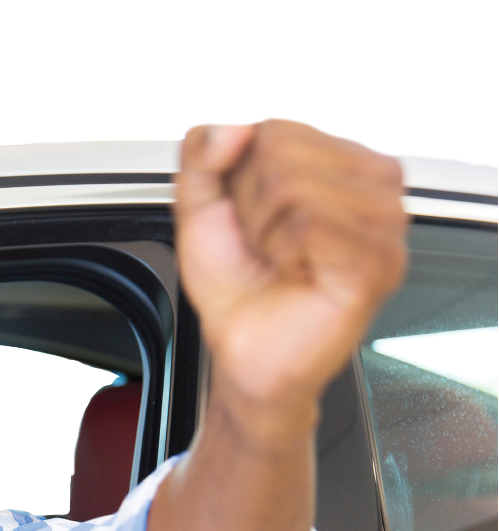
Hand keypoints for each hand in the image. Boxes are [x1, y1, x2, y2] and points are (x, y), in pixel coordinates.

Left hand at [175, 118, 407, 442]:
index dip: (243, 178)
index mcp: (338, 165)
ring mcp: (382, 224)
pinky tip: (298, 274)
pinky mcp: (378, 262)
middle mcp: (370, 188)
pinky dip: (284, 254)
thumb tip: (233, 125)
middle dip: (252, 206)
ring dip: (268, 233)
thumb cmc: (237, 288)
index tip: (253, 217)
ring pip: (296, 187)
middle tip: (267, 244)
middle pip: (284, 154)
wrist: (244, 352)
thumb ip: (203, 157)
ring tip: (283, 260)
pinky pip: (312, 224)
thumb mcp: (201, 211)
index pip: (278, 128)